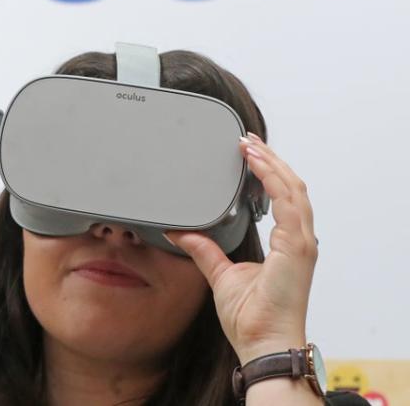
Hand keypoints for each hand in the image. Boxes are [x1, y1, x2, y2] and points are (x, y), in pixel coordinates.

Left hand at [164, 132, 317, 363]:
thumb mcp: (220, 274)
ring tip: (249, 145)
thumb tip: (181, 232)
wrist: (262, 342)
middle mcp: (299, 240)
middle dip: (270, 160)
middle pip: (291, 186)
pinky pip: (289, 204)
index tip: (248, 153)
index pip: (282, 197)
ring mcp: (301, 243)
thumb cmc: (251, 317)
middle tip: (246, 140)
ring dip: (272, 163)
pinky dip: (273, 179)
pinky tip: (257, 164)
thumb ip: (204, 250)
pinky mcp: (298, 248)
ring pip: (293, 189)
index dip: (268, 173)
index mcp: (287, 244)